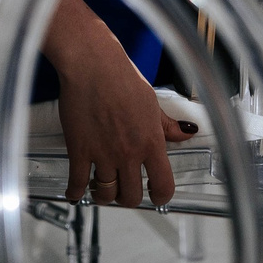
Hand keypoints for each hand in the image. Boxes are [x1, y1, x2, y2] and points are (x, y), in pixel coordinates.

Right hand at [49, 30, 194, 208]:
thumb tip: (187, 133)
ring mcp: (103, 154)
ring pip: (106, 194)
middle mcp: (129, 153)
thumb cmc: (121, 77)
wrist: (92, 65)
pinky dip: (76, 192)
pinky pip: (77, 183)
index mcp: (151, 142)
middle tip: (123, 189)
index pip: (163, 185)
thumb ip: (167, 125)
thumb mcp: (152, 102)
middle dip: (128, 197)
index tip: (155, 196)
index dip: (161, 197)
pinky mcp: (79, 150)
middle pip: (131, 196)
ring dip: (104, 195)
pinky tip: (75, 192)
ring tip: (100, 186)